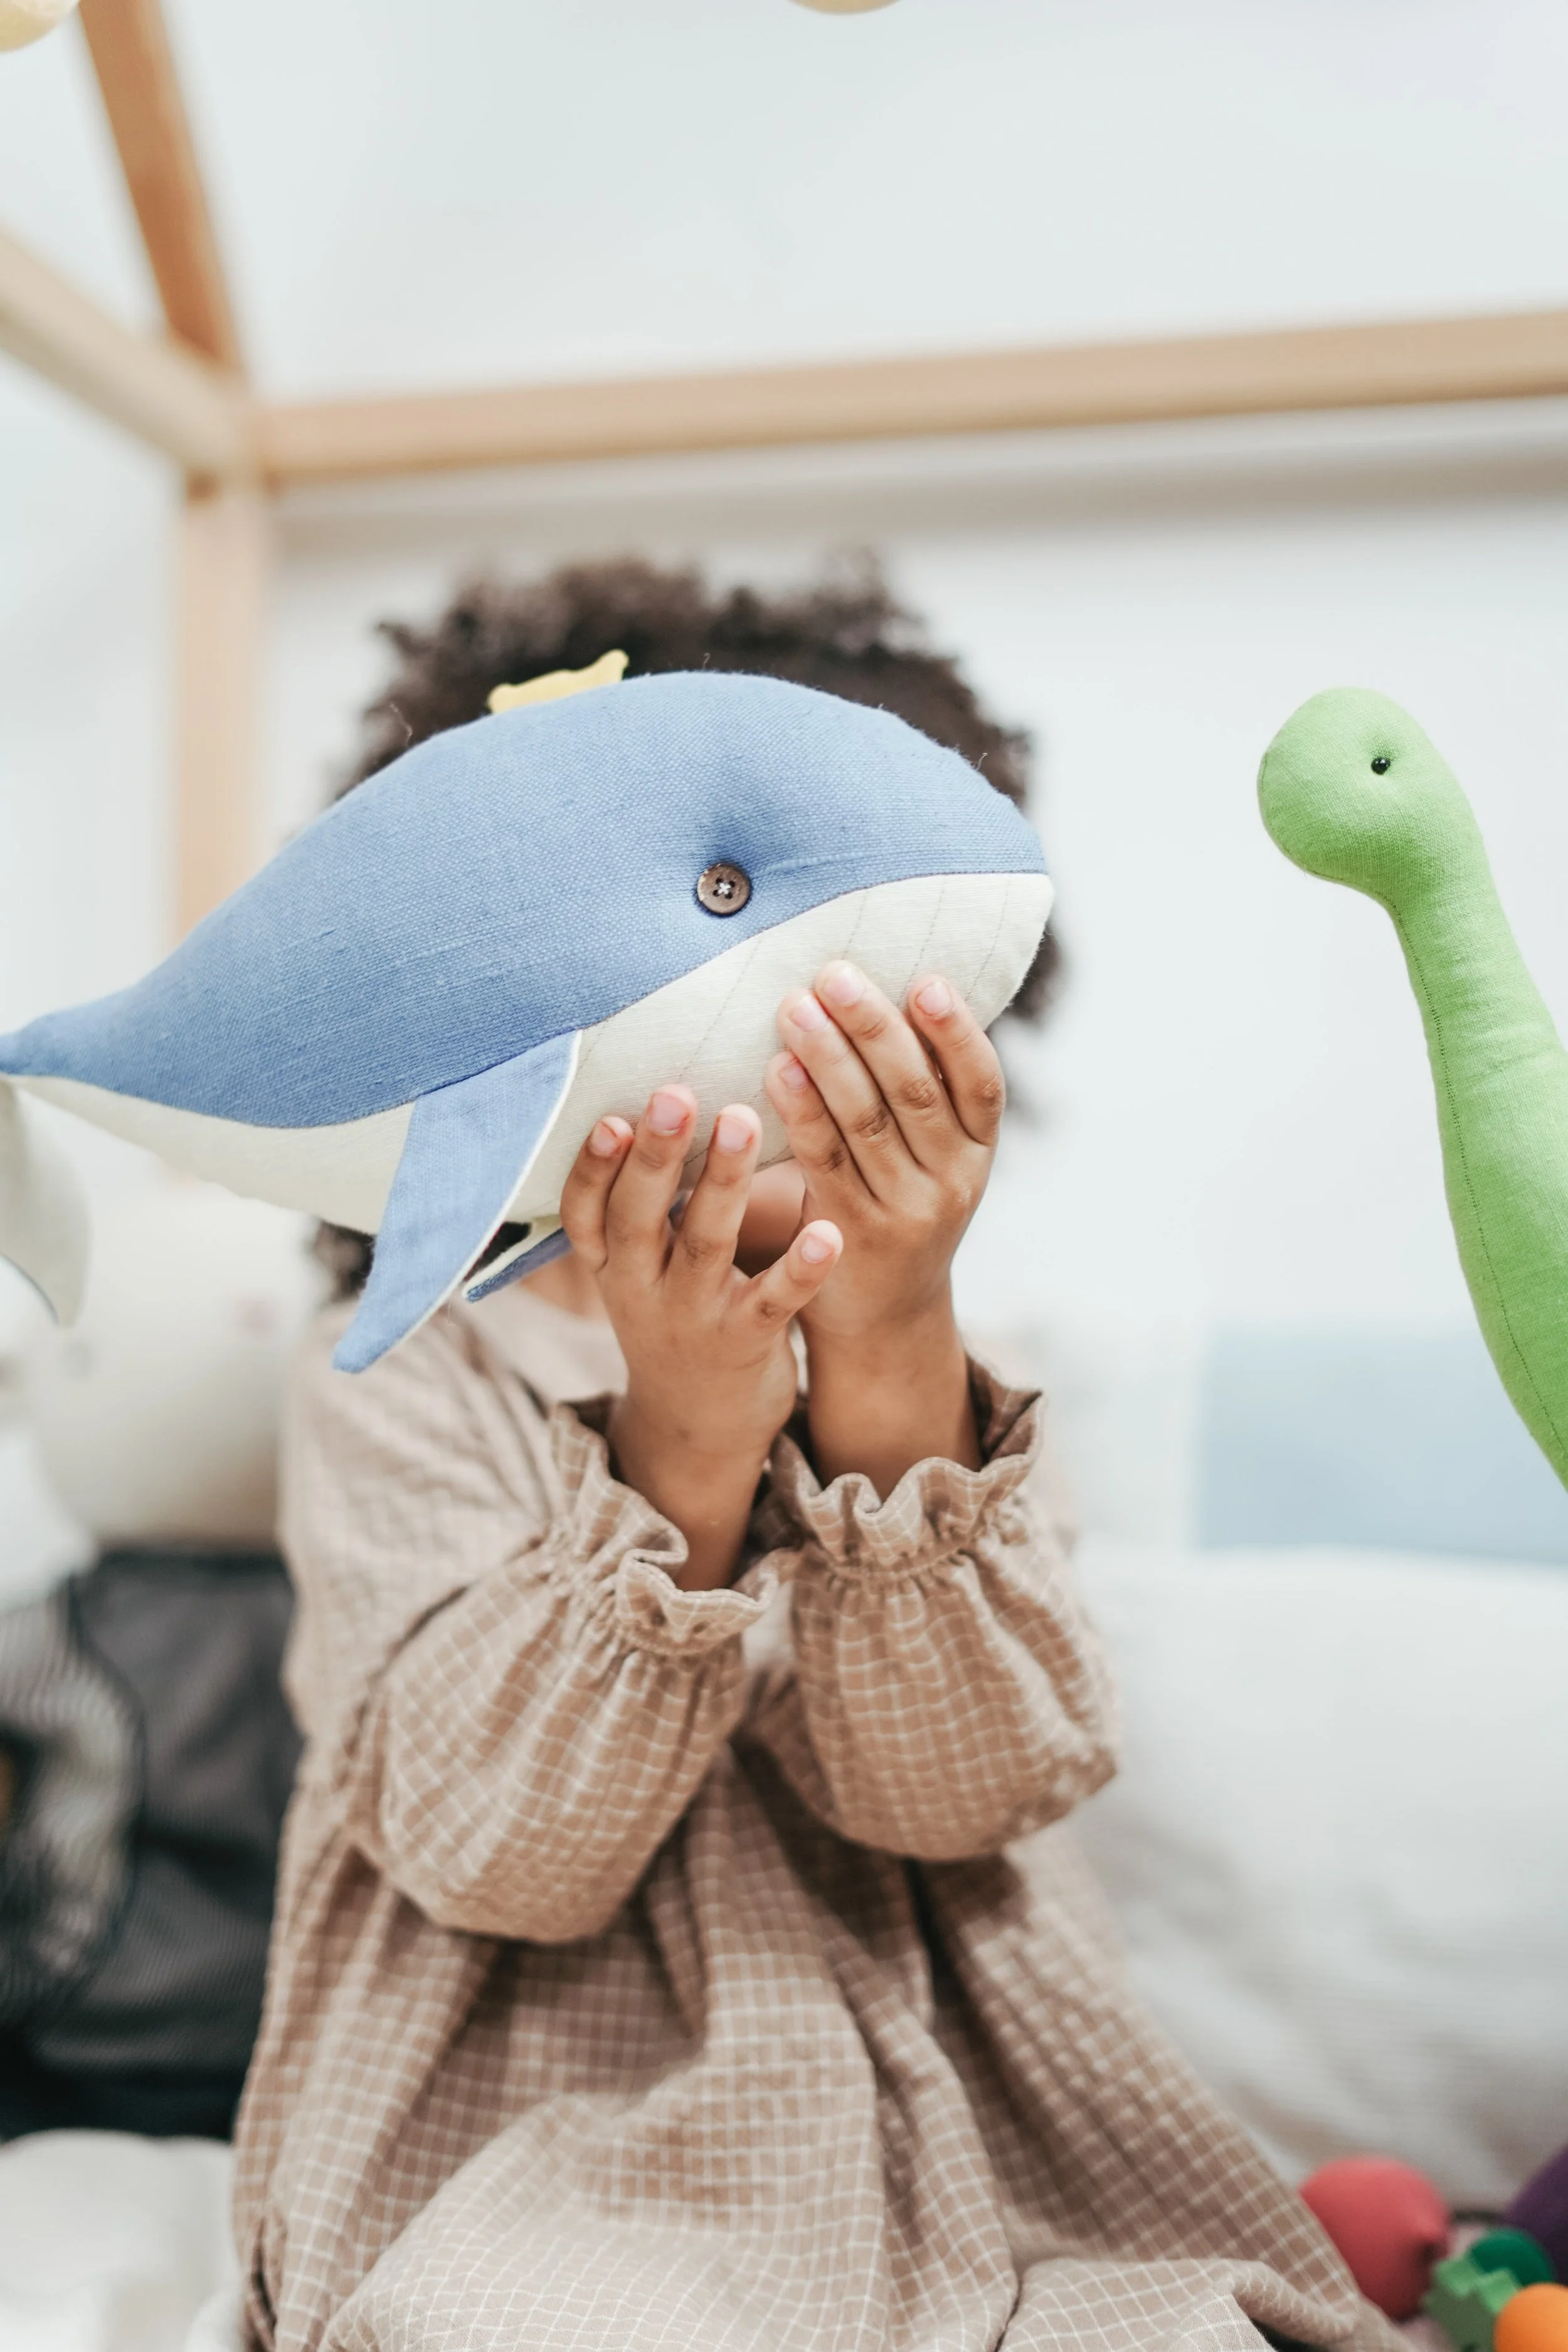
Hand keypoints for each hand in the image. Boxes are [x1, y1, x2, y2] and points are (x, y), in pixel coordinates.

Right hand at [559, 1085, 841, 1587]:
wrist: (696, 1429)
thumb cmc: (673, 1316)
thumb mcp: (637, 1269)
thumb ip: (641, 1204)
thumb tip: (659, 1101)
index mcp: (611, 1264)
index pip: (585, 1212)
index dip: (591, 1167)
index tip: (608, 1117)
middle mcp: (640, 1289)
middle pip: (639, 1216)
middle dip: (657, 1155)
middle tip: (676, 1092)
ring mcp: (692, 1318)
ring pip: (705, 1245)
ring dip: (723, 1182)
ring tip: (743, 1121)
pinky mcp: (745, 1343)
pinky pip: (774, 1300)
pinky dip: (800, 1267)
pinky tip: (829, 1231)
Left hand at [762, 964, 1004, 1492]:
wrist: (884, 1318)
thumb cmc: (897, 1206)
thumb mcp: (932, 1156)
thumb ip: (920, 1091)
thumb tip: (884, 992)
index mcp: (977, 1151)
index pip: (982, 1084)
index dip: (958, 1033)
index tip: (926, 982)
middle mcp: (953, 1181)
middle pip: (917, 1092)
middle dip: (874, 1028)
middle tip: (833, 975)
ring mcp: (907, 1212)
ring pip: (869, 1122)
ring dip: (830, 1059)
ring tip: (796, 1008)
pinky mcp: (854, 1235)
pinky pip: (826, 1163)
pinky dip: (802, 1112)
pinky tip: (776, 1070)